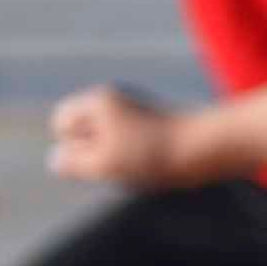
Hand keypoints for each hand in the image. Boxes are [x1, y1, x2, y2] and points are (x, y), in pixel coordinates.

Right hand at [45, 85, 192, 190]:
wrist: (210, 150)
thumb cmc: (154, 155)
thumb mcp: (105, 163)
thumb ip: (74, 163)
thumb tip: (55, 160)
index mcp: (100, 100)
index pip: (61, 120)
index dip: (71, 146)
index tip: (99, 157)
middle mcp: (118, 99)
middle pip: (85, 131)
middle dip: (95, 153)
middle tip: (124, 162)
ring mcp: (138, 111)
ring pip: (108, 142)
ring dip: (117, 159)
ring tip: (142, 165)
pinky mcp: (157, 126)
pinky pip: (131, 146)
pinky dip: (137, 159)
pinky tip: (155, 166)